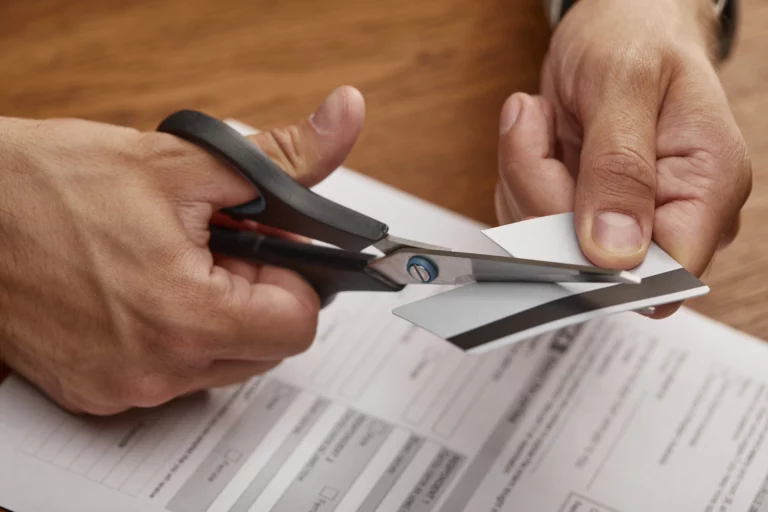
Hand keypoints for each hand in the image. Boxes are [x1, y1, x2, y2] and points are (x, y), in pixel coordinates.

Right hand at [0, 86, 364, 414]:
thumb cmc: (49, 184)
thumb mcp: (184, 160)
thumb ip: (283, 154)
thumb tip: (344, 118)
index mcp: (186, 315)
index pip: (299, 324)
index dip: (293, 277)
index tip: (266, 247)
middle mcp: (157, 367)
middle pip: (266, 347)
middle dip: (257, 293)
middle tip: (217, 247)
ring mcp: (126, 386)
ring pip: (223, 363)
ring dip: (219, 314)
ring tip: (176, 263)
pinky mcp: (98, 391)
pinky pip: (174, 373)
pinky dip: (178, 335)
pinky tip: (146, 289)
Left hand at [495, 0, 750, 314]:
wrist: (623, 20)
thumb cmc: (638, 36)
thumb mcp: (626, 86)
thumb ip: (619, 169)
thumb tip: (615, 253)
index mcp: (706, 188)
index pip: (661, 273)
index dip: (601, 262)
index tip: (558, 211)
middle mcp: (667, 212)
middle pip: (586, 259)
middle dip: (544, 193)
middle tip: (540, 127)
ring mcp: (621, 215)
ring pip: (545, 240)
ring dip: (525, 177)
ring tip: (543, 118)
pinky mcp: (581, 209)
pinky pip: (528, 218)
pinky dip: (519, 175)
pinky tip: (540, 135)